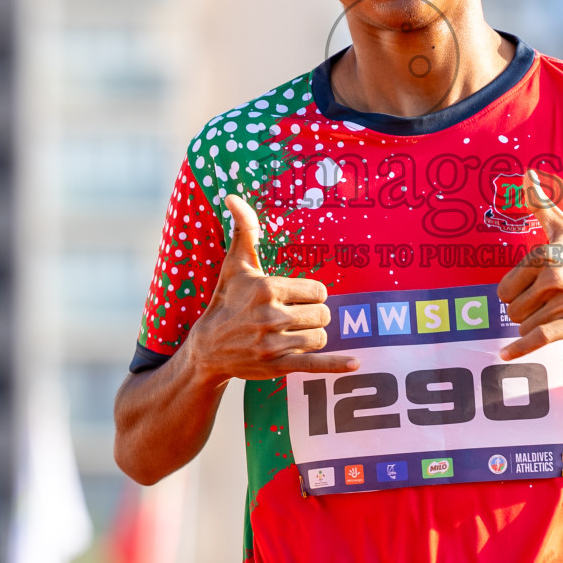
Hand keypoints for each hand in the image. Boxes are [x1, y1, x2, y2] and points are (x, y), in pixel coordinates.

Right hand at [184, 193, 359, 380]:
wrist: (206, 348)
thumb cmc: (226, 301)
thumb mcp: (235, 265)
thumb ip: (245, 230)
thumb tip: (233, 196)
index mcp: (268, 288)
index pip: (318, 291)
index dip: (312, 295)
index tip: (296, 299)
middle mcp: (271, 316)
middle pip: (322, 314)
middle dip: (312, 316)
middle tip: (292, 318)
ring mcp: (274, 344)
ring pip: (320, 337)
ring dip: (313, 336)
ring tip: (292, 335)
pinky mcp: (277, 366)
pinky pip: (314, 365)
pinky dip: (335, 365)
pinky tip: (355, 363)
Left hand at [496, 171, 562, 360]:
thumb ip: (541, 204)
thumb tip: (525, 174)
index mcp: (545, 255)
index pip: (506, 287)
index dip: (518, 294)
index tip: (538, 290)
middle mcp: (553, 276)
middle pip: (512, 308)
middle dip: (525, 312)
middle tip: (550, 305)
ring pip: (523, 325)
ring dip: (535, 326)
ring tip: (558, 315)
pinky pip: (535, 339)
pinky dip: (519, 350)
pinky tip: (505, 356)